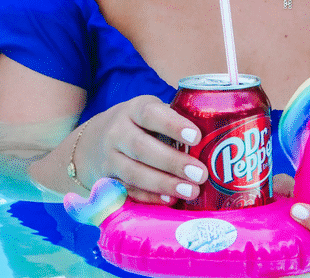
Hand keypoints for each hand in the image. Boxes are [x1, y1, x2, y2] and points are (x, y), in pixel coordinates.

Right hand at [77, 96, 206, 203]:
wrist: (90, 144)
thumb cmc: (138, 125)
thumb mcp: (150, 112)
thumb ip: (175, 119)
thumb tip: (219, 134)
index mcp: (134, 110)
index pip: (151, 114)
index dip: (173, 125)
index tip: (196, 136)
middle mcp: (117, 132)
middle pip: (143, 148)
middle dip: (173, 162)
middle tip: (201, 173)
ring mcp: (108, 158)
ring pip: (134, 173)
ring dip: (164, 184)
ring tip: (191, 191)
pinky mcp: (105, 181)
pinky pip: (127, 191)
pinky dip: (149, 197)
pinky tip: (169, 200)